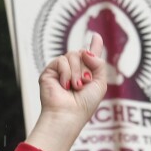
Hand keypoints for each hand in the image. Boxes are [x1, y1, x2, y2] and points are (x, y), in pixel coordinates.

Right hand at [27, 34, 106, 150]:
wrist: (68, 114)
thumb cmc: (85, 104)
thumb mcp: (100, 84)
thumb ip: (99, 63)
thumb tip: (85, 51)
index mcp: (86, 75)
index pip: (90, 57)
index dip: (94, 46)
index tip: (96, 36)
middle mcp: (73, 71)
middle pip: (82, 53)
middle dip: (86, 68)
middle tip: (83, 83)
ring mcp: (61, 71)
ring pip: (73, 55)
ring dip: (77, 72)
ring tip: (75, 87)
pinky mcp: (50, 71)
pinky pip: (62, 60)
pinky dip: (66, 72)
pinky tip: (64, 85)